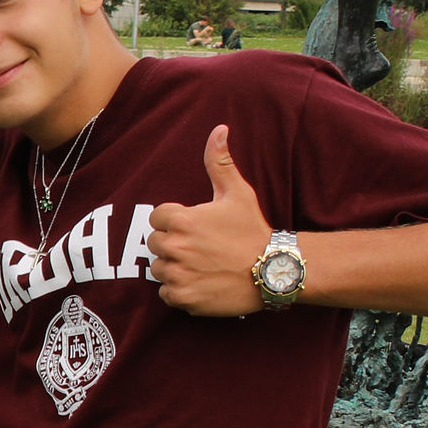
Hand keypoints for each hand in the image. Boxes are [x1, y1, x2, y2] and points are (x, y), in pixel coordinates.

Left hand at [142, 123, 272, 316]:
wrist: (272, 270)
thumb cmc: (252, 230)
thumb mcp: (237, 193)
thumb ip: (220, 162)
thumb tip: (219, 129)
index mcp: (181, 220)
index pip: (157, 218)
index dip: (174, 221)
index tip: (194, 227)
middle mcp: (175, 248)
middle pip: (155, 244)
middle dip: (172, 244)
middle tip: (199, 247)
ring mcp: (178, 275)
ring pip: (159, 269)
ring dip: (174, 268)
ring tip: (201, 265)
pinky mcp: (184, 298)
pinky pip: (167, 294)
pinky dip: (179, 291)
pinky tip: (200, 282)